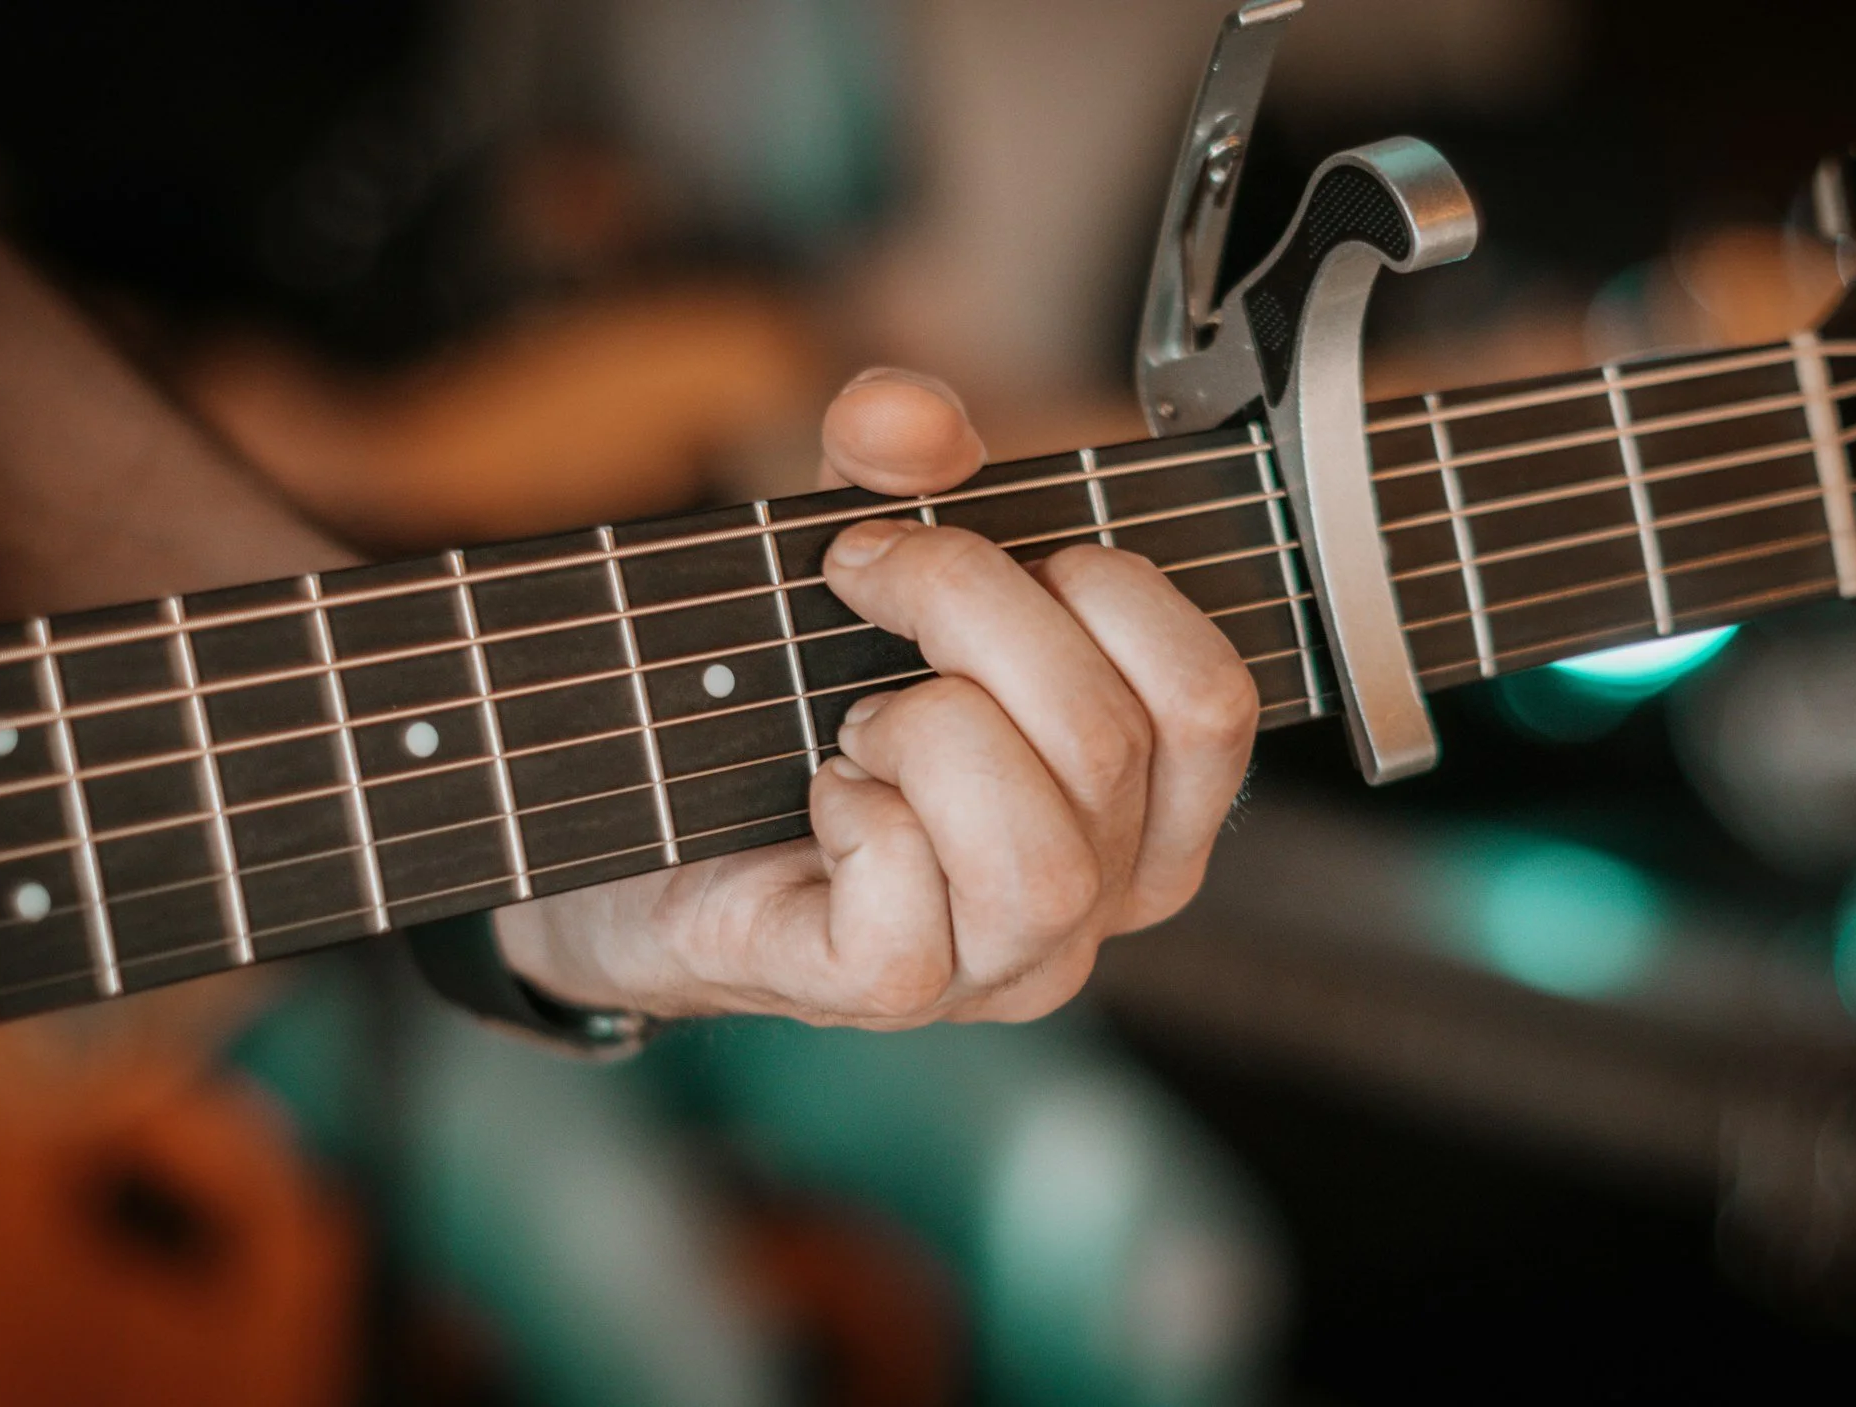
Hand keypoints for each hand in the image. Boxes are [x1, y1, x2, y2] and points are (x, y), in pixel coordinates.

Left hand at [495, 369, 1260, 1025]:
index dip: (1106, 582)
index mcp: (1141, 801)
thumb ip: (896, 468)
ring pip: (1039, 859)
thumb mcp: (861, 557)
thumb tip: (905, 417)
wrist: (644, 836)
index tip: (979, 537)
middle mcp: (1102, 900)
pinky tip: (825, 798)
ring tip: (857, 721)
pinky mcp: (889, 995)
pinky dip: (857, 822)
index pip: (1211, 701)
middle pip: (1108, 743)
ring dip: (928, 737)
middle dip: (970, 609)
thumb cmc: (792, 706)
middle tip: (857, 577)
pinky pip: (912, 919)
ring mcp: (1002, 966)